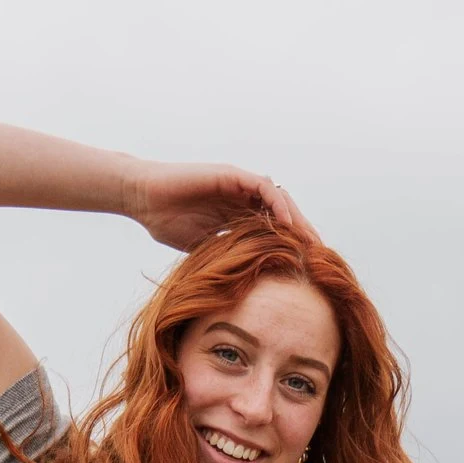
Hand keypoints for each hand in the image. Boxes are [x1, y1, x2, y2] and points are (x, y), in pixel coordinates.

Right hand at [123, 158, 306, 254]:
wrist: (144, 198)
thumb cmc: (165, 220)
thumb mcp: (201, 246)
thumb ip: (222, 256)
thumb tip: (239, 287)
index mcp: (236, 213)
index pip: (272, 228)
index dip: (290, 245)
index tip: (306, 266)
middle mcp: (242, 197)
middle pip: (282, 213)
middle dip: (302, 233)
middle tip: (319, 256)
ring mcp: (239, 184)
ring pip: (279, 199)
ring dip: (297, 219)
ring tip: (310, 242)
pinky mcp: (232, 176)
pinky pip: (264, 188)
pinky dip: (278, 205)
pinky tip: (287, 225)